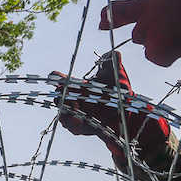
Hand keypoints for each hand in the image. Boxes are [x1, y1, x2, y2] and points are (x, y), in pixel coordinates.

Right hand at [52, 51, 168, 163]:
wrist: (126, 111)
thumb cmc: (118, 92)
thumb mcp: (116, 75)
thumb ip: (113, 61)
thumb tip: (113, 52)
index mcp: (77, 87)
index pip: (62, 81)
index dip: (57, 78)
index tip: (55, 75)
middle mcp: (72, 100)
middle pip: (58, 97)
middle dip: (58, 94)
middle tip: (62, 90)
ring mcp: (75, 114)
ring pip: (62, 112)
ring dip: (65, 108)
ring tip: (74, 105)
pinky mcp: (79, 127)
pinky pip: (71, 126)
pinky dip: (71, 122)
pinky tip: (76, 118)